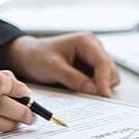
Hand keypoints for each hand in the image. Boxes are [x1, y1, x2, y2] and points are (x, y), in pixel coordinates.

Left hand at [0, 34, 119, 96]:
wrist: (28, 57)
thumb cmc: (37, 56)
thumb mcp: (52, 68)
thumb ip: (73, 78)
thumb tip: (93, 90)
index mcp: (86, 42)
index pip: (103, 62)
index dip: (105, 80)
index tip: (104, 96)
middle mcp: (94, 49)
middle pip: (111, 71)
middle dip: (102, 85)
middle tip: (88, 96)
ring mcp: (94, 59)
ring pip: (109, 78)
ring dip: (99, 88)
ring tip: (78, 90)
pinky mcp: (91, 70)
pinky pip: (100, 82)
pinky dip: (94, 89)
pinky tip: (80, 90)